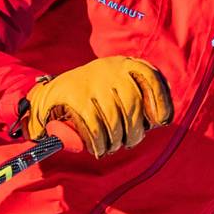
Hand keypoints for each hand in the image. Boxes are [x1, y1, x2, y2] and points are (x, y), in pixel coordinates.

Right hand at [23, 58, 171, 157]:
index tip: (161, 121)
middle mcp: (109, 69)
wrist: (52, 93)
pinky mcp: (76, 97)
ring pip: (114, 120)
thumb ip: (137, 97)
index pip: (151, 77)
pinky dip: (99, 143)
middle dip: (134, 132)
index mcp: (123, 64)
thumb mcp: (115, 87)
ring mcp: (92, 83)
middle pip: (132, 106)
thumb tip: (157, 119)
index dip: (161, 101)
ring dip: (116, 140)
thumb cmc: (93, 96)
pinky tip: (99, 148)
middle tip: (129, 142)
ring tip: (113, 146)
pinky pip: (94, 128)